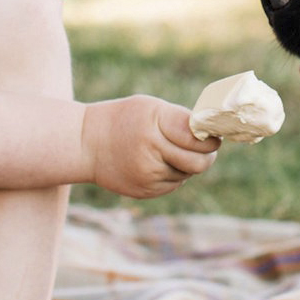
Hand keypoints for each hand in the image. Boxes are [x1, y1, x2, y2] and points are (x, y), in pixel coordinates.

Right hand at [80, 95, 216, 197]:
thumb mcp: (150, 108)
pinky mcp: (145, 191)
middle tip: (208, 148)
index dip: (210, 138)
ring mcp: (148, 176)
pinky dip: (173, 174)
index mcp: (154, 126)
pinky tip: (159, 163)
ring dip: (188, 165)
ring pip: (187, 174)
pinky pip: (173, 184)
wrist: (86, 144)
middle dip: (208, 156)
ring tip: (173, 151)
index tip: (214, 135)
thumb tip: (211, 135)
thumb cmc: (123, 119)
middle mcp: (151, 153)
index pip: (197, 138)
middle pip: (198, 162)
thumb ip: (180, 120)